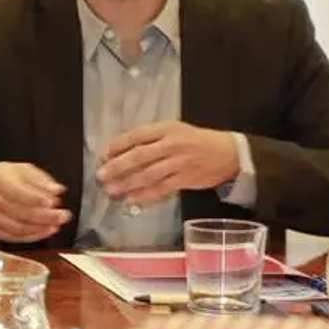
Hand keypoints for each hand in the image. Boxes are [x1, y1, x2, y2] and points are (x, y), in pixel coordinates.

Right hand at [0, 162, 72, 242]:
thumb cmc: (0, 178)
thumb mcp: (18, 169)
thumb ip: (39, 179)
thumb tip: (57, 190)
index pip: (17, 191)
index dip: (36, 198)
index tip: (53, 202)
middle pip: (20, 212)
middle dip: (45, 216)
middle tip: (63, 216)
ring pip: (17, 227)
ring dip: (40, 228)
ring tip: (56, 225)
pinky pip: (12, 237)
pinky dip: (31, 236)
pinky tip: (44, 231)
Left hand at [98, 121, 238, 206]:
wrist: (227, 153)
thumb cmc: (195, 141)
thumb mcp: (174, 130)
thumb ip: (151, 139)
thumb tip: (120, 152)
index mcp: (166, 128)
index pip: (137, 136)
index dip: (118, 146)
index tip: (103, 155)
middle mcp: (172, 144)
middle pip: (139, 156)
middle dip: (117, 167)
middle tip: (101, 176)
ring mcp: (179, 163)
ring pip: (148, 175)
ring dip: (127, 184)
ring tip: (111, 190)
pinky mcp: (185, 179)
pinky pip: (161, 189)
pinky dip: (146, 196)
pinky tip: (132, 200)